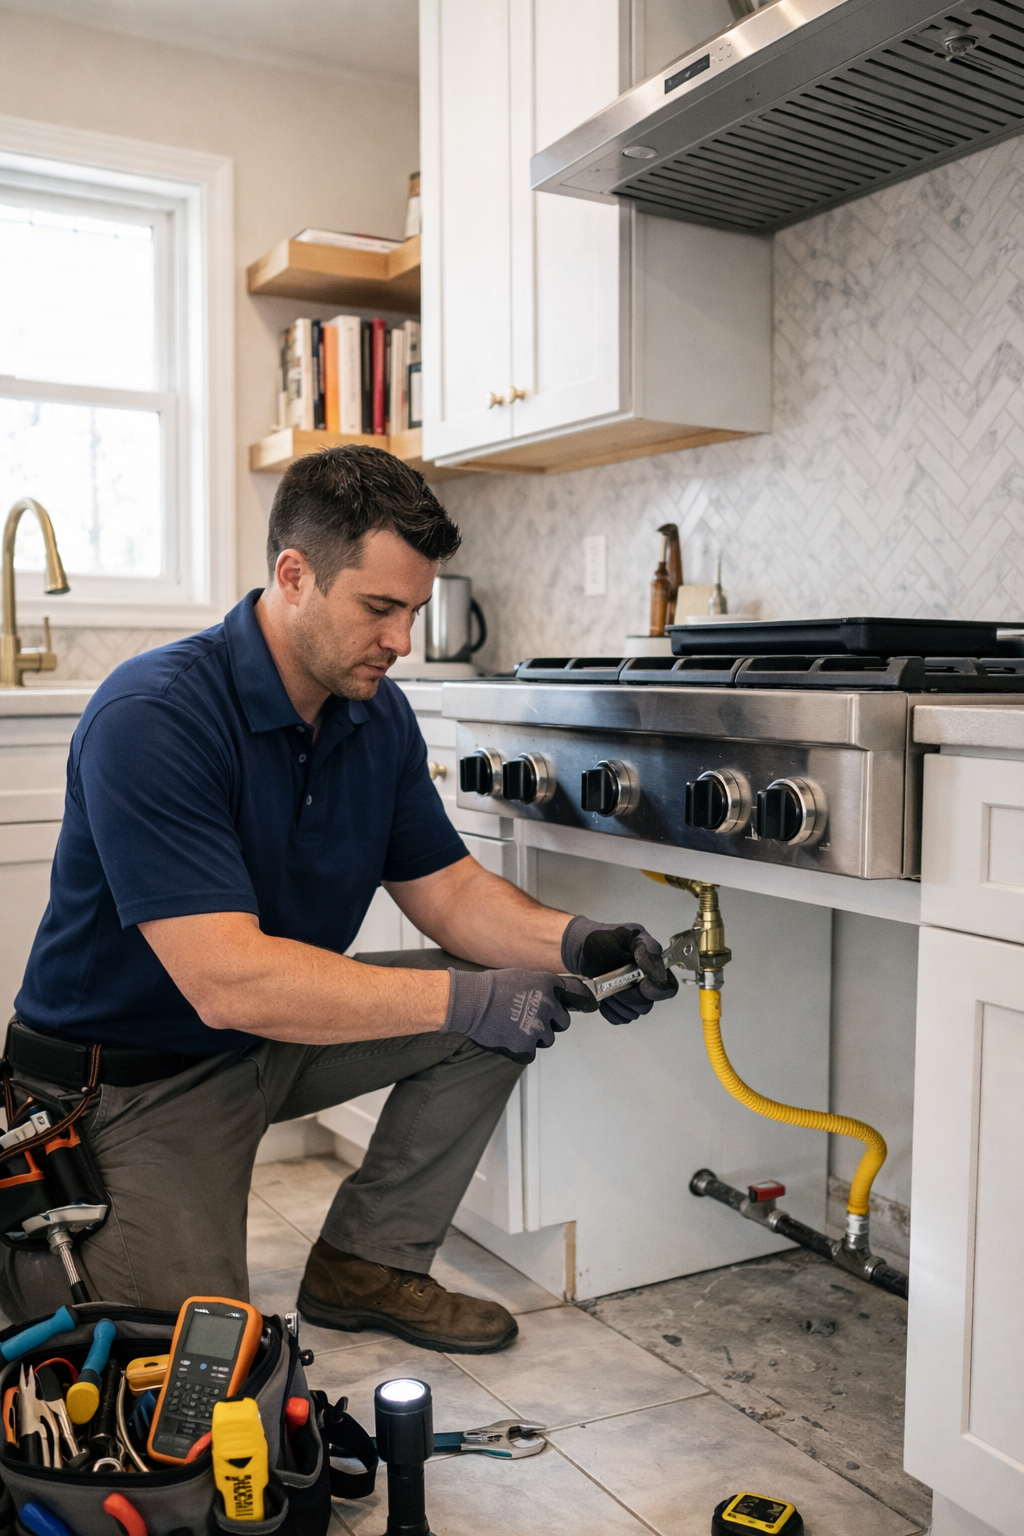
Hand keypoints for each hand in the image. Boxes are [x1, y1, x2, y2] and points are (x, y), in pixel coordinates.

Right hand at [442, 967, 597, 1063]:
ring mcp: (538, 1028)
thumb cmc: (491, 987)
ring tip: (514, 1026)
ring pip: (547, 1039)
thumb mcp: (523, 976)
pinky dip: (520, 1049)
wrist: (471, 1001)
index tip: (590, 1005)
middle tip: (532, 1019)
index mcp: (549, 986)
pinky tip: (508, 1037)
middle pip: (563, 1022)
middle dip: (551, 1022)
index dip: (585, 1001)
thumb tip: (553, 996)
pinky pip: (530, 1053)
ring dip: (535, 1036)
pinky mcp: (526, 1047)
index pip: (578, 994)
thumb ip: (543, 987)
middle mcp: (548, 1006)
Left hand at [561, 916, 678, 1023]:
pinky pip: (620, 1018)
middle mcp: (646, 983)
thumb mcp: (627, 934)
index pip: (668, 988)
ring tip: (607, 986)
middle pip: (647, 1004)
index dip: (656, 990)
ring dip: (617, 1003)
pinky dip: (610, 1010)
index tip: (641, 984)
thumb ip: (646, 947)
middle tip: (615, 982)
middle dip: (629, 996)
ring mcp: (633, 996)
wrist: (583, 948)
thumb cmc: (604, 939)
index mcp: (654, 966)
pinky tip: (604, 996)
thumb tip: (656, 967)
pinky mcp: (620, 1006)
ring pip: (633, 1013)